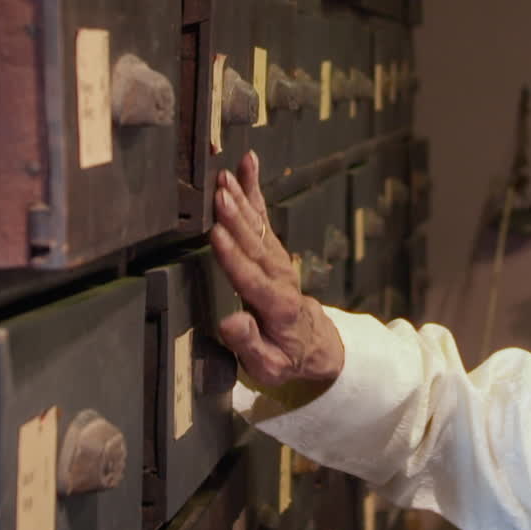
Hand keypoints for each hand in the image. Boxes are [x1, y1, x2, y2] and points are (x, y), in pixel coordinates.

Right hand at [210, 152, 344, 389]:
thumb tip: (231, 321)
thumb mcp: (268, 366)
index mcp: (278, 306)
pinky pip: (262, 215)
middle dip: (236, 218)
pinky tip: (246, 163)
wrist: (313, 343)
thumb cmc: (284, 356)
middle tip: (219, 194)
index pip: (252, 278)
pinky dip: (254, 188)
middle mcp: (280, 276)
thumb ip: (249, 343)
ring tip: (225, 175)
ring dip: (242, 198)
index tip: (217, 235)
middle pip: (256, 244)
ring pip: (259, 225)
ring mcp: (278, 258)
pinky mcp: (274, 248)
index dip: (234, 257)